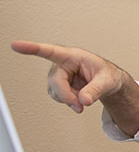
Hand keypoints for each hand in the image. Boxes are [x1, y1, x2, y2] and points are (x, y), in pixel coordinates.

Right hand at [12, 40, 138, 135]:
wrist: (109, 83)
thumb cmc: (108, 75)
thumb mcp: (107, 81)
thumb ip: (96, 90)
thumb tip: (83, 100)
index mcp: (73, 56)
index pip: (50, 51)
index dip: (32, 48)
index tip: (16, 45)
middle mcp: (62, 64)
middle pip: (55, 81)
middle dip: (67, 96)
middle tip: (80, 106)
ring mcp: (59, 75)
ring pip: (55, 91)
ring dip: (68, 99)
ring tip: (84, 100)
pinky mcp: (59, 85)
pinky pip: (58, 97)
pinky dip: (69, 101)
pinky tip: (79, 98)